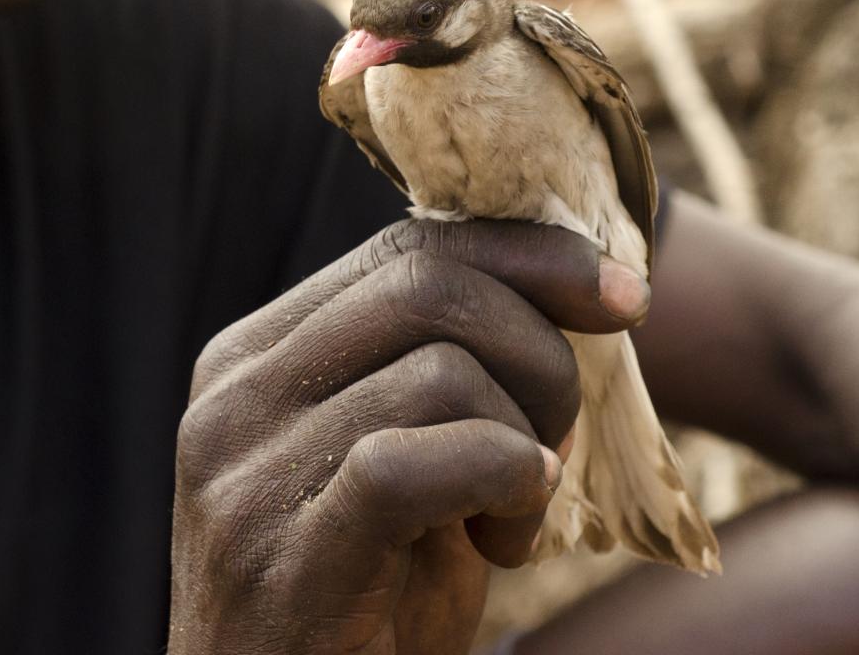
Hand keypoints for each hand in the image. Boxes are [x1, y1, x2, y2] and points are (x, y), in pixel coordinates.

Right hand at [169, 217, 650, 654]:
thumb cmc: (361, 607)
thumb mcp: (399, 466)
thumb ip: (437, 373)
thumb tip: (568, 279)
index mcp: (255, 356)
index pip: (405, 251)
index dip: (528, 257)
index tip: (624, 295)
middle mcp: (233, 396)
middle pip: (428, 289)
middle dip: (540, 354)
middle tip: (555, 447)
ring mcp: (244, 475)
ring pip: (441, 373)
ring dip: (522, 446)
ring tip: (506, 528)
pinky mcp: (281, 556)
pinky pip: (410, 466)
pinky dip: (496, 481)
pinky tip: (506, 538)